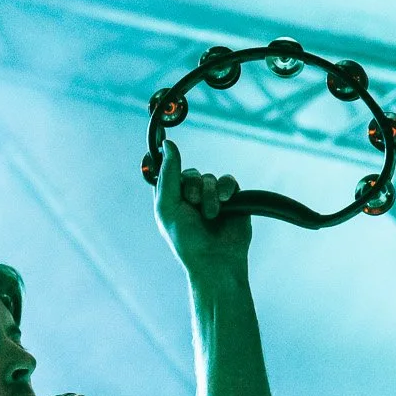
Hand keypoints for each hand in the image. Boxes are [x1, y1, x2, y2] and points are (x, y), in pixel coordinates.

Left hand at [155, 138, 253, 276]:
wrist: (216, 260)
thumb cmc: (186, 239)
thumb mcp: (168, 206)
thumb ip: (168, 175)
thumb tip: (168, 144)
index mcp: (171, 200)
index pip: (168, 172)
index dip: (167, 159)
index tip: (162, 135)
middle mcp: (190, 197)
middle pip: (190, 173)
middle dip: (192, 188)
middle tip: (193, 205)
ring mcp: (212, 198)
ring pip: (209, 178)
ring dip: (209, 195)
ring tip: (211, 215)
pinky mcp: (232, 199)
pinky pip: (229, 181)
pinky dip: (227, 189)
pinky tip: (227, 202)